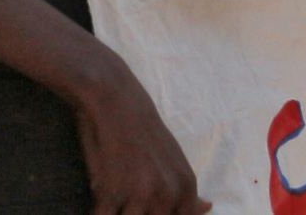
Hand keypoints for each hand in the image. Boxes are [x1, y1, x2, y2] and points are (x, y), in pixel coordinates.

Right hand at [72, 46, 208, 214]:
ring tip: (113, 198)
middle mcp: (168, 193)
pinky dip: (97, 212)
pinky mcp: (109, 195)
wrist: (115, 102)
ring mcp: (140, 195)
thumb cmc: (143, 133)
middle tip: (128, 197)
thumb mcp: (174, 159)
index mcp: (185, 187)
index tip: (147, 206)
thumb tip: (208, 208)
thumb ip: (186, 191)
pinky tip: (97, 203)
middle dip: (137, 214)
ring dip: (118, 212)